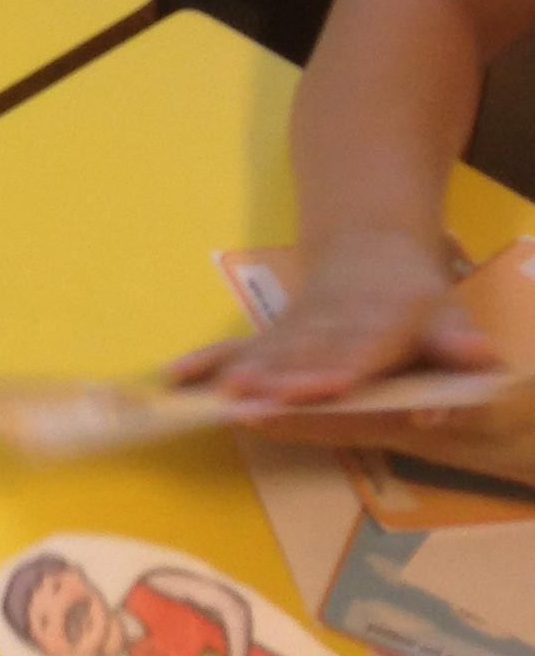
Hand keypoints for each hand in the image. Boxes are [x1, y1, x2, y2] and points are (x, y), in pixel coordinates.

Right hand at [171, 230, 494, 406]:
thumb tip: (482, 358)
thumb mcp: (448, 314)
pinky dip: (204, 362)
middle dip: (282, 381)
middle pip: (304, 357)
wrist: (369, 251)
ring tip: (222, 397)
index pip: (359, 351)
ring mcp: (296, 331)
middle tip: (258, 404)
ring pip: (268, 354)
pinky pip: (234, 348)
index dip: (342, 368)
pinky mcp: (272, 337)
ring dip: (244, 376)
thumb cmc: (414, 300)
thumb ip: (458, 342)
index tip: (326, 386)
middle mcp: (330, 328)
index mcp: (378, 323)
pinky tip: (173, 378)